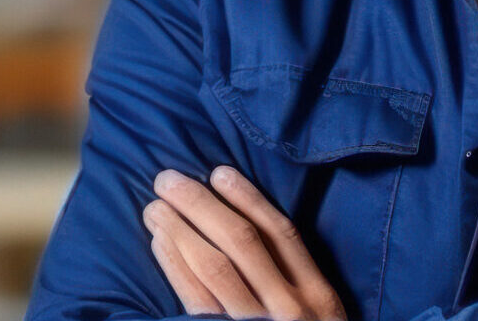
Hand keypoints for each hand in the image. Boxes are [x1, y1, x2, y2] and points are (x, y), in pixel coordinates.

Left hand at [145, 166, 348, 319]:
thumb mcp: (322, 318)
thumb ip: (297, 281)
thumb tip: (250, 229)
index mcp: (319, 296)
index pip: (281, 234)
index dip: (248, 199)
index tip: (218, 172)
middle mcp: (290, 310)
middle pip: (242, 243)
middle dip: (201, 206)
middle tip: (168, 179)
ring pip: (214, 268)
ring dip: (179, 231)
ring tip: (154, 206)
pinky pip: (195, 301)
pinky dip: (174, 266)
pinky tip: (159, 244)